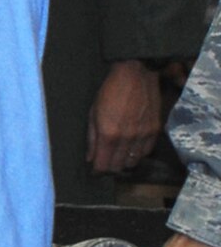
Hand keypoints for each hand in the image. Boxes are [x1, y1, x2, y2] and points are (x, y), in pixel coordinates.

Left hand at [88, 59, 162, 175]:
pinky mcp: (155, 130)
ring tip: (117, 156)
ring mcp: (143, 135)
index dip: (98, 170)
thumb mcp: (93, 113)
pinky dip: (138, 154)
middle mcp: (127, 138)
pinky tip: (131, 149)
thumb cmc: (109, 91)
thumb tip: (90, 158)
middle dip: (109, 167)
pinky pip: (146, 152)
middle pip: (118, 166)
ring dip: (124, 162)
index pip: (104, 165)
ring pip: (134, 162)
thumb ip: (91, 138)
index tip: (95, 169)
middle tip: (105, 163)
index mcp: (109, 134)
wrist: (135, 75)